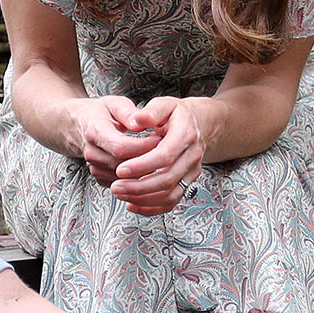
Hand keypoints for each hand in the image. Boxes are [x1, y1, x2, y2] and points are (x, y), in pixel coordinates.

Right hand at [68, 94, 157, 184]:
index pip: (121, 147)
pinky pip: (122, 183)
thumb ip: (128, 112)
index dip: (143, 147)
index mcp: (95, 131)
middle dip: (147, 159)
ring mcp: (95, 167)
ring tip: (154, 155)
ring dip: (143, 169)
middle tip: (162, 148)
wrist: (78, 125)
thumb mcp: (114, 103)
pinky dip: (136, 176)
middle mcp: (92, 152)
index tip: (158, 139)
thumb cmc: (97, 113)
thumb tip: (139, 122)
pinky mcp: (100, 177)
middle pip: (124, 165)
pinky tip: (143, 164)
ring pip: (125, 177)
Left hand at [108, 96, 204, 215]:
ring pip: (170, 194)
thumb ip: (151, 112)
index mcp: (186, 135)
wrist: (198, 125)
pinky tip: (132, 204)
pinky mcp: (187, 184)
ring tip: (120, 193)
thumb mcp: (165, 104)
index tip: (121, 169)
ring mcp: (191, 173)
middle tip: (116, 186)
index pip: (165, 156)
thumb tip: (136, 119)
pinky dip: (152, 208)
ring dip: (143, 198)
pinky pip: (171, 202)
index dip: (142, 165)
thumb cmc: (176, 115)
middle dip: (139, 186)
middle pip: (167, 179)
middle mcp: (192, 157)